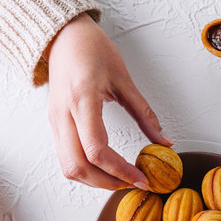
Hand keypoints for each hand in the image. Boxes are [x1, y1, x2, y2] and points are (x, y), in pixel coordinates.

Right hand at [46, 13, 171, 189]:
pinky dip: (86, 171)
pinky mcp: (55, 126)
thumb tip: (164, 142)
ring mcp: (55, 122)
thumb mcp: (124, 80)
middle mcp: (63, 116)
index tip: (141, 178)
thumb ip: (145, 114)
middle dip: (107, 182)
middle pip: (78, 167)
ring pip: (69, 168)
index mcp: (82, 100)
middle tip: (132, 183)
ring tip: (120, 179)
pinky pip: (66, 159)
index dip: (120, 171)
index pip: (96, 150)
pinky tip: (104, 169)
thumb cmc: (92, 50)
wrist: (64, 37)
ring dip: (95, 181)